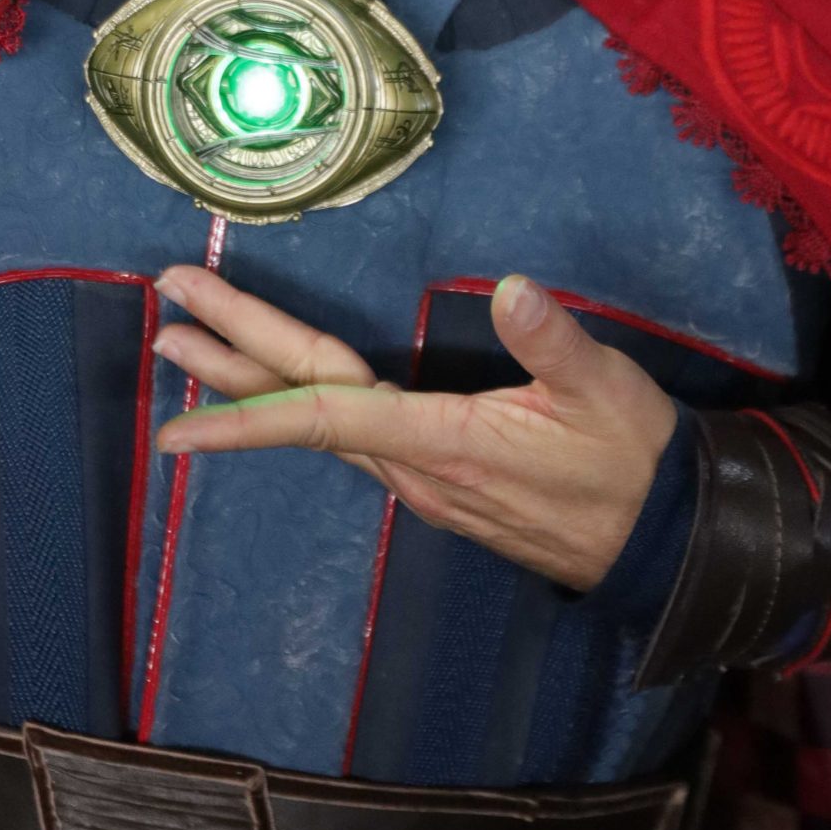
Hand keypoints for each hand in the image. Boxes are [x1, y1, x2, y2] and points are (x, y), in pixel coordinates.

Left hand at [153, 266, 676, 591]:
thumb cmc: (635, 460)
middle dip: (228, 364)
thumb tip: (515, 289)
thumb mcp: (607, 391)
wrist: (666, 541)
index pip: (325, 415)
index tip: (174, 419)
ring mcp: (423, 479)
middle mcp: (415, 466)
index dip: (247, 410)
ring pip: (320, 422)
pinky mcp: (438, 479)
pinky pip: (348, 435)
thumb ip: (556, 342)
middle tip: (164, 316)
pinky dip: (297, 405)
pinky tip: (281, 389)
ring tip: (192, 348)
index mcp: (442, 441)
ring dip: (253, 383)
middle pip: (304, 406)